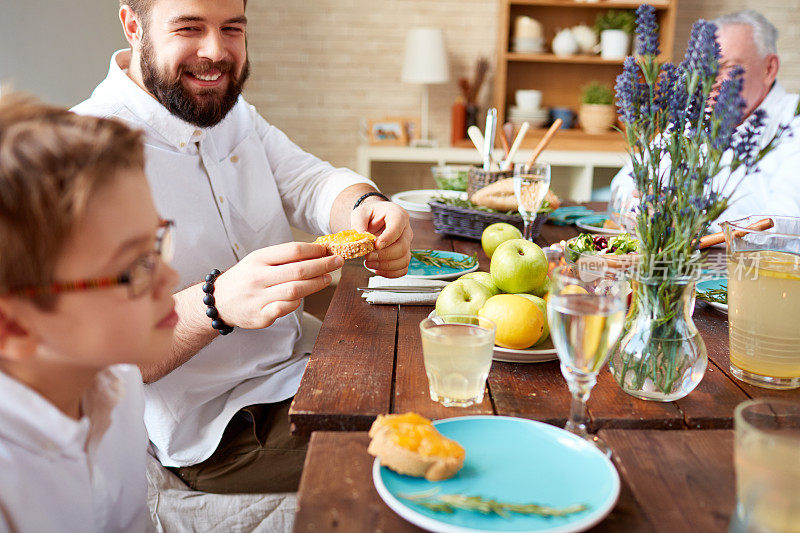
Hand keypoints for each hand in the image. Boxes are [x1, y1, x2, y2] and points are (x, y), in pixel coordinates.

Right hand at [213, 242, 343, 328]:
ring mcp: (259, 298)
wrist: (218, 301)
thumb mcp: (258, 261)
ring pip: (296, 290)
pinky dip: (298, 301)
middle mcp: (258, 277)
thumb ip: (283, 258)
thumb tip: (317, 253)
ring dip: (316, 284)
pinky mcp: (261, 316)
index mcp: (258, 259)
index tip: (328, 250)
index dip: (315, 250)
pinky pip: (286, 308)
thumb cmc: (245, 278)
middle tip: (338, 262)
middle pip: (298, 270)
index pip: (293, 251)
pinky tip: (303, 296)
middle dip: (323, 265)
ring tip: (328, 278)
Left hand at [351, 199, 412, 277]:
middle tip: (368, 257)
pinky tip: (377, 269)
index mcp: (397, 214)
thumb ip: (358, 223)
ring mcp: (406, 244)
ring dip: (385, 266)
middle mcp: (405, 230)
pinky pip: (403, 269)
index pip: (397, 227)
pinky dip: (390, 273)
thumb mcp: (360, 213)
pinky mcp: (404, 255)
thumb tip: (359, 238)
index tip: (375, 245)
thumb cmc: (369, 214)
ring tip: (369, 264)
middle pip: (402, 247)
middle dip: (384, 256)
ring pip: (404, 260)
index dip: (387, 238)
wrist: (374, 219)